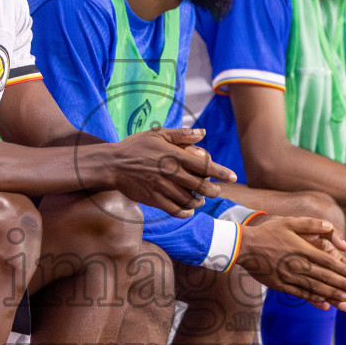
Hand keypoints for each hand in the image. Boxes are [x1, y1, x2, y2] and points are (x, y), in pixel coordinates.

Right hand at [101, 127, 233, 216]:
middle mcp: (171, 173)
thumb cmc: (136, 146)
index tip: (233, 176)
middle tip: (216, 191)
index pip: (204, 165)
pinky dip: (185, 212)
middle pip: (201, 186)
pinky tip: (189, 210)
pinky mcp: (154, 199)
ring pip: (189, 200)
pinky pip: (175, 210)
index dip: (221, 172)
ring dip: (199, 202)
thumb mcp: (158, 133)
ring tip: (201, 200)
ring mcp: (162, 187)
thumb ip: (182, 134)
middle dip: (213, 191)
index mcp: (174, 155)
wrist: (112, 164)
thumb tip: (203, 133)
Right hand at [236, 217, 345, 311]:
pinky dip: (314, 299)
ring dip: (332, 295)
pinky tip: (324, 305)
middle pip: (324, 277)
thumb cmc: (267, 232)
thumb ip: (310, 224)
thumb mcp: (288, 222)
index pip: (327, 261)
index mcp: (301, 250)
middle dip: (343, 286)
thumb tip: (329, 226)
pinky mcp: (280, 285)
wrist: (243, 247)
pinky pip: (300, 294)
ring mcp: (288, 277)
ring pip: (314, 288)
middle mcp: (297, 265)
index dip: (342, 269)